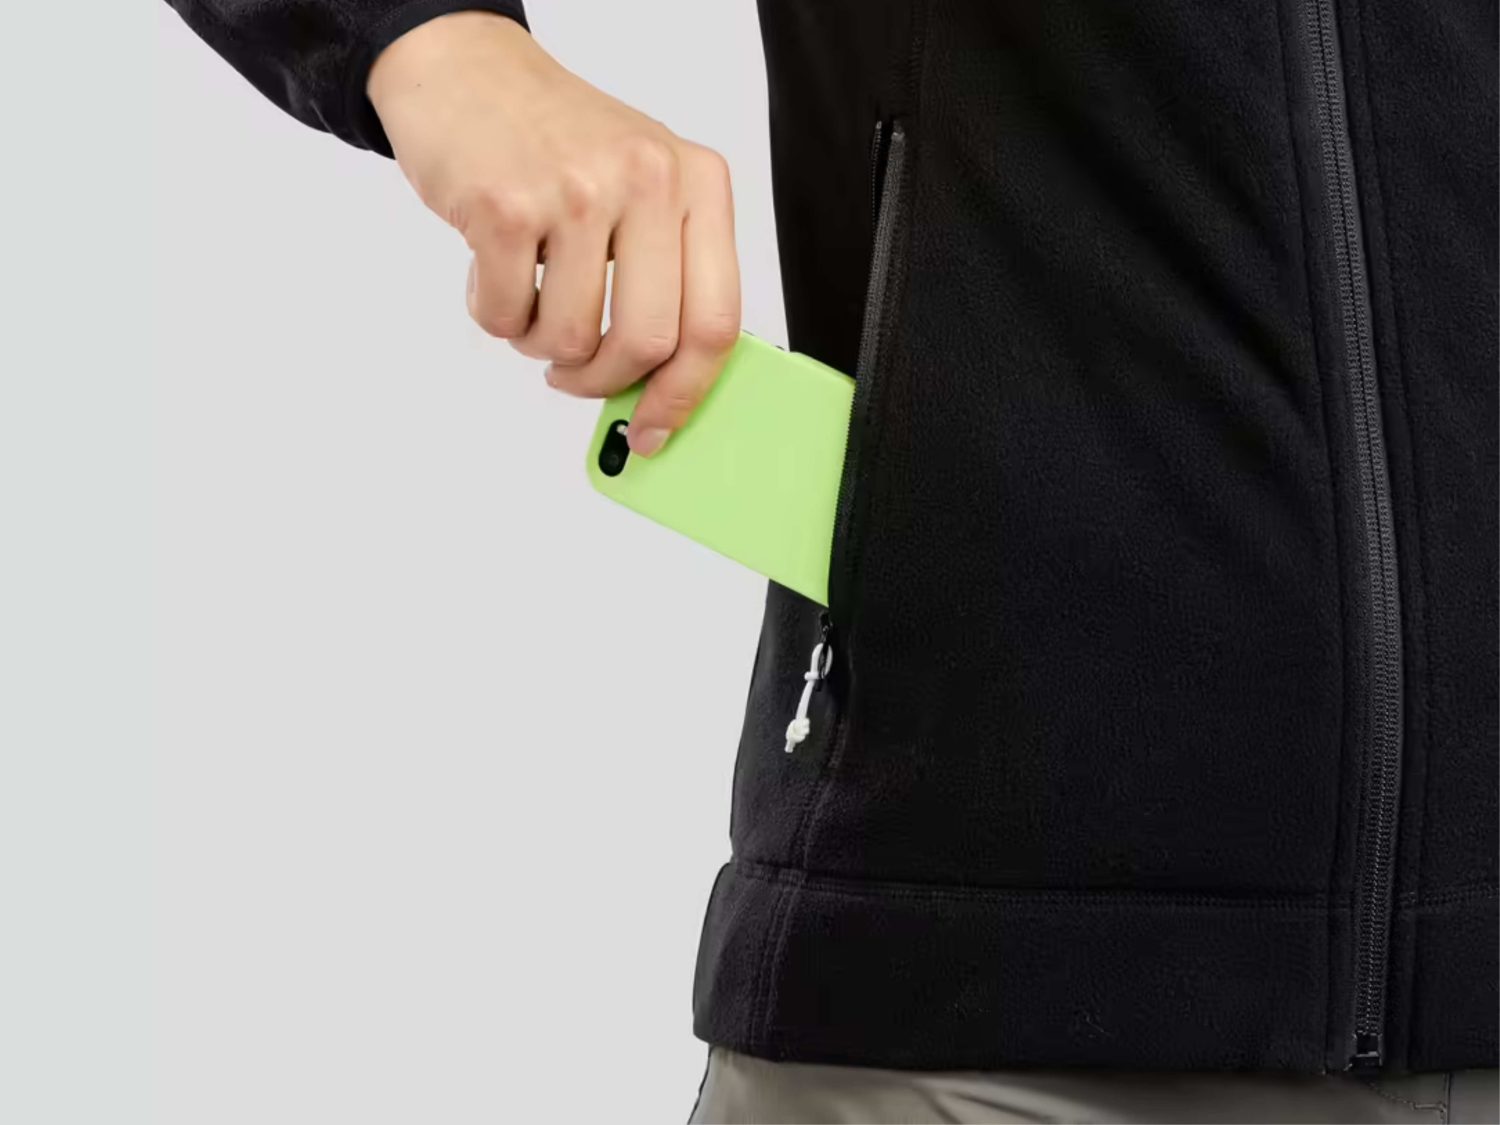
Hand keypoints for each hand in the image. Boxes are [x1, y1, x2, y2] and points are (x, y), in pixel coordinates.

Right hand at [368, 13, 740, 455]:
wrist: (467, 71)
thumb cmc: (558, 143)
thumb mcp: (643, 188)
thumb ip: (666, 276)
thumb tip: (663, 388)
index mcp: (698, 184)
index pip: (715, 321)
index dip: (685, 393)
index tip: (654, 430)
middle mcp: (648, 180)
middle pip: (646, 343)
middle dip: (602, 381)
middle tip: (574, 375)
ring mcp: (576, 191)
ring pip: (570, 339)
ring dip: (539, 345)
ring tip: (529, 301)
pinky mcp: (504, 206)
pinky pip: (504, 316)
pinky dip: (493, 315)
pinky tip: (493, 273)